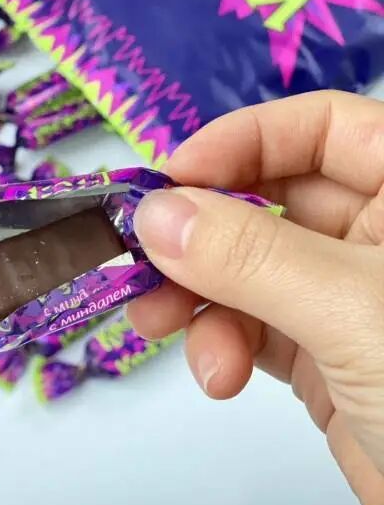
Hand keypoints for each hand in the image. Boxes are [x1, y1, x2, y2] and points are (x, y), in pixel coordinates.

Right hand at [128, 91, 383, 504]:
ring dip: (199, 295)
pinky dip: (223, 343)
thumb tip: (154, 213)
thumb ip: (249, 256)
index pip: (321, 129)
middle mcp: (379, 236)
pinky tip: (217, 375)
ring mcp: (349, 298)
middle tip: (144, 256)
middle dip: (204, 232)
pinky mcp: (327, 357)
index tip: (171, 179)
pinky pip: (255, 327)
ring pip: (250, 270)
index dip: (245, 141)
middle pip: (271, 201)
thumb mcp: (351, 309)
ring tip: (157, 323)